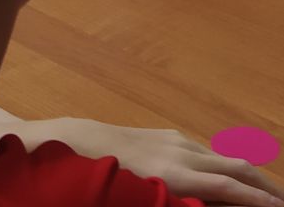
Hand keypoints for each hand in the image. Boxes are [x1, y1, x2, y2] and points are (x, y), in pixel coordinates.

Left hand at [47, 119, 283, 206]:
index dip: (261, 201)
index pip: (233, 188)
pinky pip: (206, 152)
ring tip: (270, 196)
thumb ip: (183, 205)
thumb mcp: (146, 200)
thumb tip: (206, 204)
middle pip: (237, 168)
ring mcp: (174, 140)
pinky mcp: (165, 136)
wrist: (72, 142)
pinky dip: (228, 166)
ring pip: (224, 158)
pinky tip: (232, 177)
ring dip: (250, 176)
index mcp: (179, 173)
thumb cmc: (103, 180)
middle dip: (267, 187)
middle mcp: (182, 152)